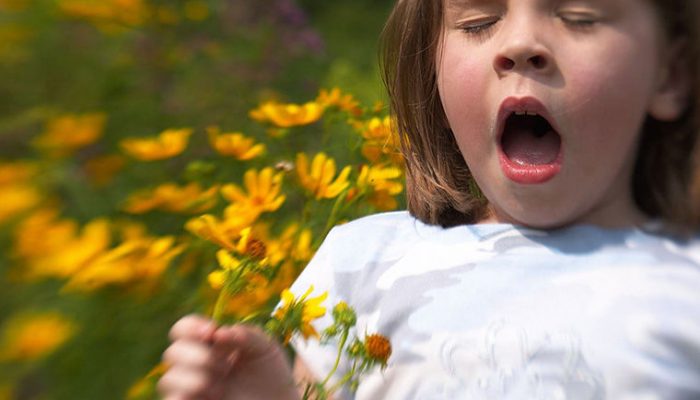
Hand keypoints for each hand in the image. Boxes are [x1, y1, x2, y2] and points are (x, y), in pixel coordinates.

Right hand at [158, 314, 299, 399]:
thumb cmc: (272, 375)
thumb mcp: (266, 348)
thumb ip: (247, 335)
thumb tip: (219, 333)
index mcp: (209, 345)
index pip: (183, 329)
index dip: (191, 326)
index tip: (212, 332)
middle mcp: (195, 365)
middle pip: (172, 352)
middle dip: (199, 356)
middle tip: (225, 366)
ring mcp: (191, 389)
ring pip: (168, 379)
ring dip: (195, 379)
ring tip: (221, 387)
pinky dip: (184, 396)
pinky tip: (211, 395)